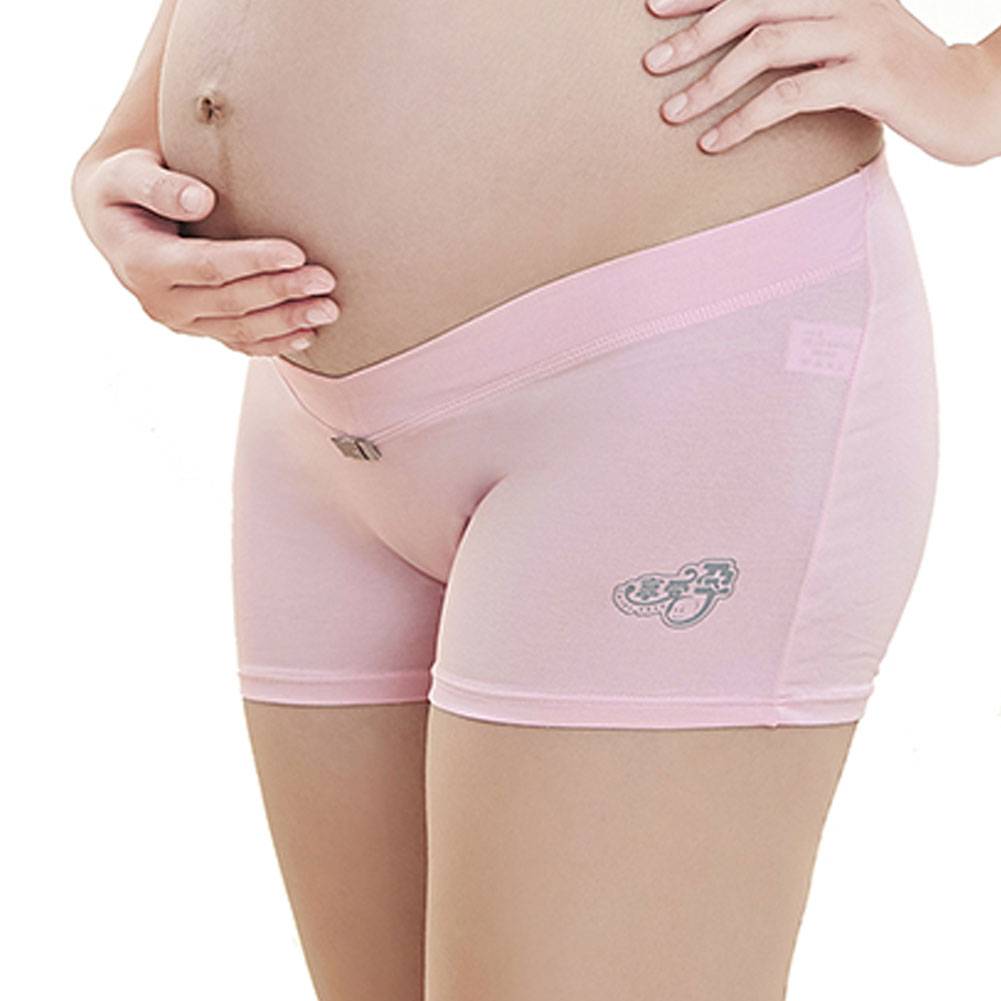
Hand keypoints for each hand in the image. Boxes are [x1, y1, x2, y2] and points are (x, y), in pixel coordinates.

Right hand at [70, 147, 340, 356]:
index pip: (208, 266)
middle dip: (282, 292)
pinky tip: (308, 336)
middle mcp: (160, 301)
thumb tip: (201, 200)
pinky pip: (239, 344)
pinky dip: (275, 343)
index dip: (253, 261)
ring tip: (330, 310)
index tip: (296, 252)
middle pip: (232, 302)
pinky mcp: (198, 329)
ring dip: (288, 322)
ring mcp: (181, 322)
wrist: (112, 221)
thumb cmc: (125, 187)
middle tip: (326, 280)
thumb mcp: (127, 174)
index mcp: (143, 262)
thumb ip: (159, 186)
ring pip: (240, 330)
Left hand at [642, 0, 1000, 165]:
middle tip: (652, 64)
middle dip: (693, 35)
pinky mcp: (868, 78)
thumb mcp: (848, 40)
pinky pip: (791, 95)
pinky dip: (745, 119)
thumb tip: (739, 50)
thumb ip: (803, 33)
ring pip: (766, 46)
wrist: (967, 97)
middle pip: (752, 5)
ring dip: (710, 82)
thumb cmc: (895, 76)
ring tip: (671, 113)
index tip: (653, 8)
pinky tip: (715, 142)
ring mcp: (859, 35)